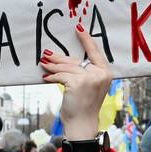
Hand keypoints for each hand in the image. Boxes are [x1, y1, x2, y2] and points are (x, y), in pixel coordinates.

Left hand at [42, 24, 111, 140]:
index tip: (78, 28)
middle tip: (47, 53)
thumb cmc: (84, 105)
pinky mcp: (78, 83)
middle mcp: (100, 73)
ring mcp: (90, 78)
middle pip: (76, 60)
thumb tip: (64, 60)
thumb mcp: (89, 86)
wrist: (82, 123)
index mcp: (106, 72)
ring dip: (53, 66)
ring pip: (67, 67)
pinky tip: (46, 77)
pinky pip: (61, 75)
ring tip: (43, 64)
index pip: (95, 51)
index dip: (86, 39)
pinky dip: (52, 76)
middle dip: (59, 57)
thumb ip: (84, 72)